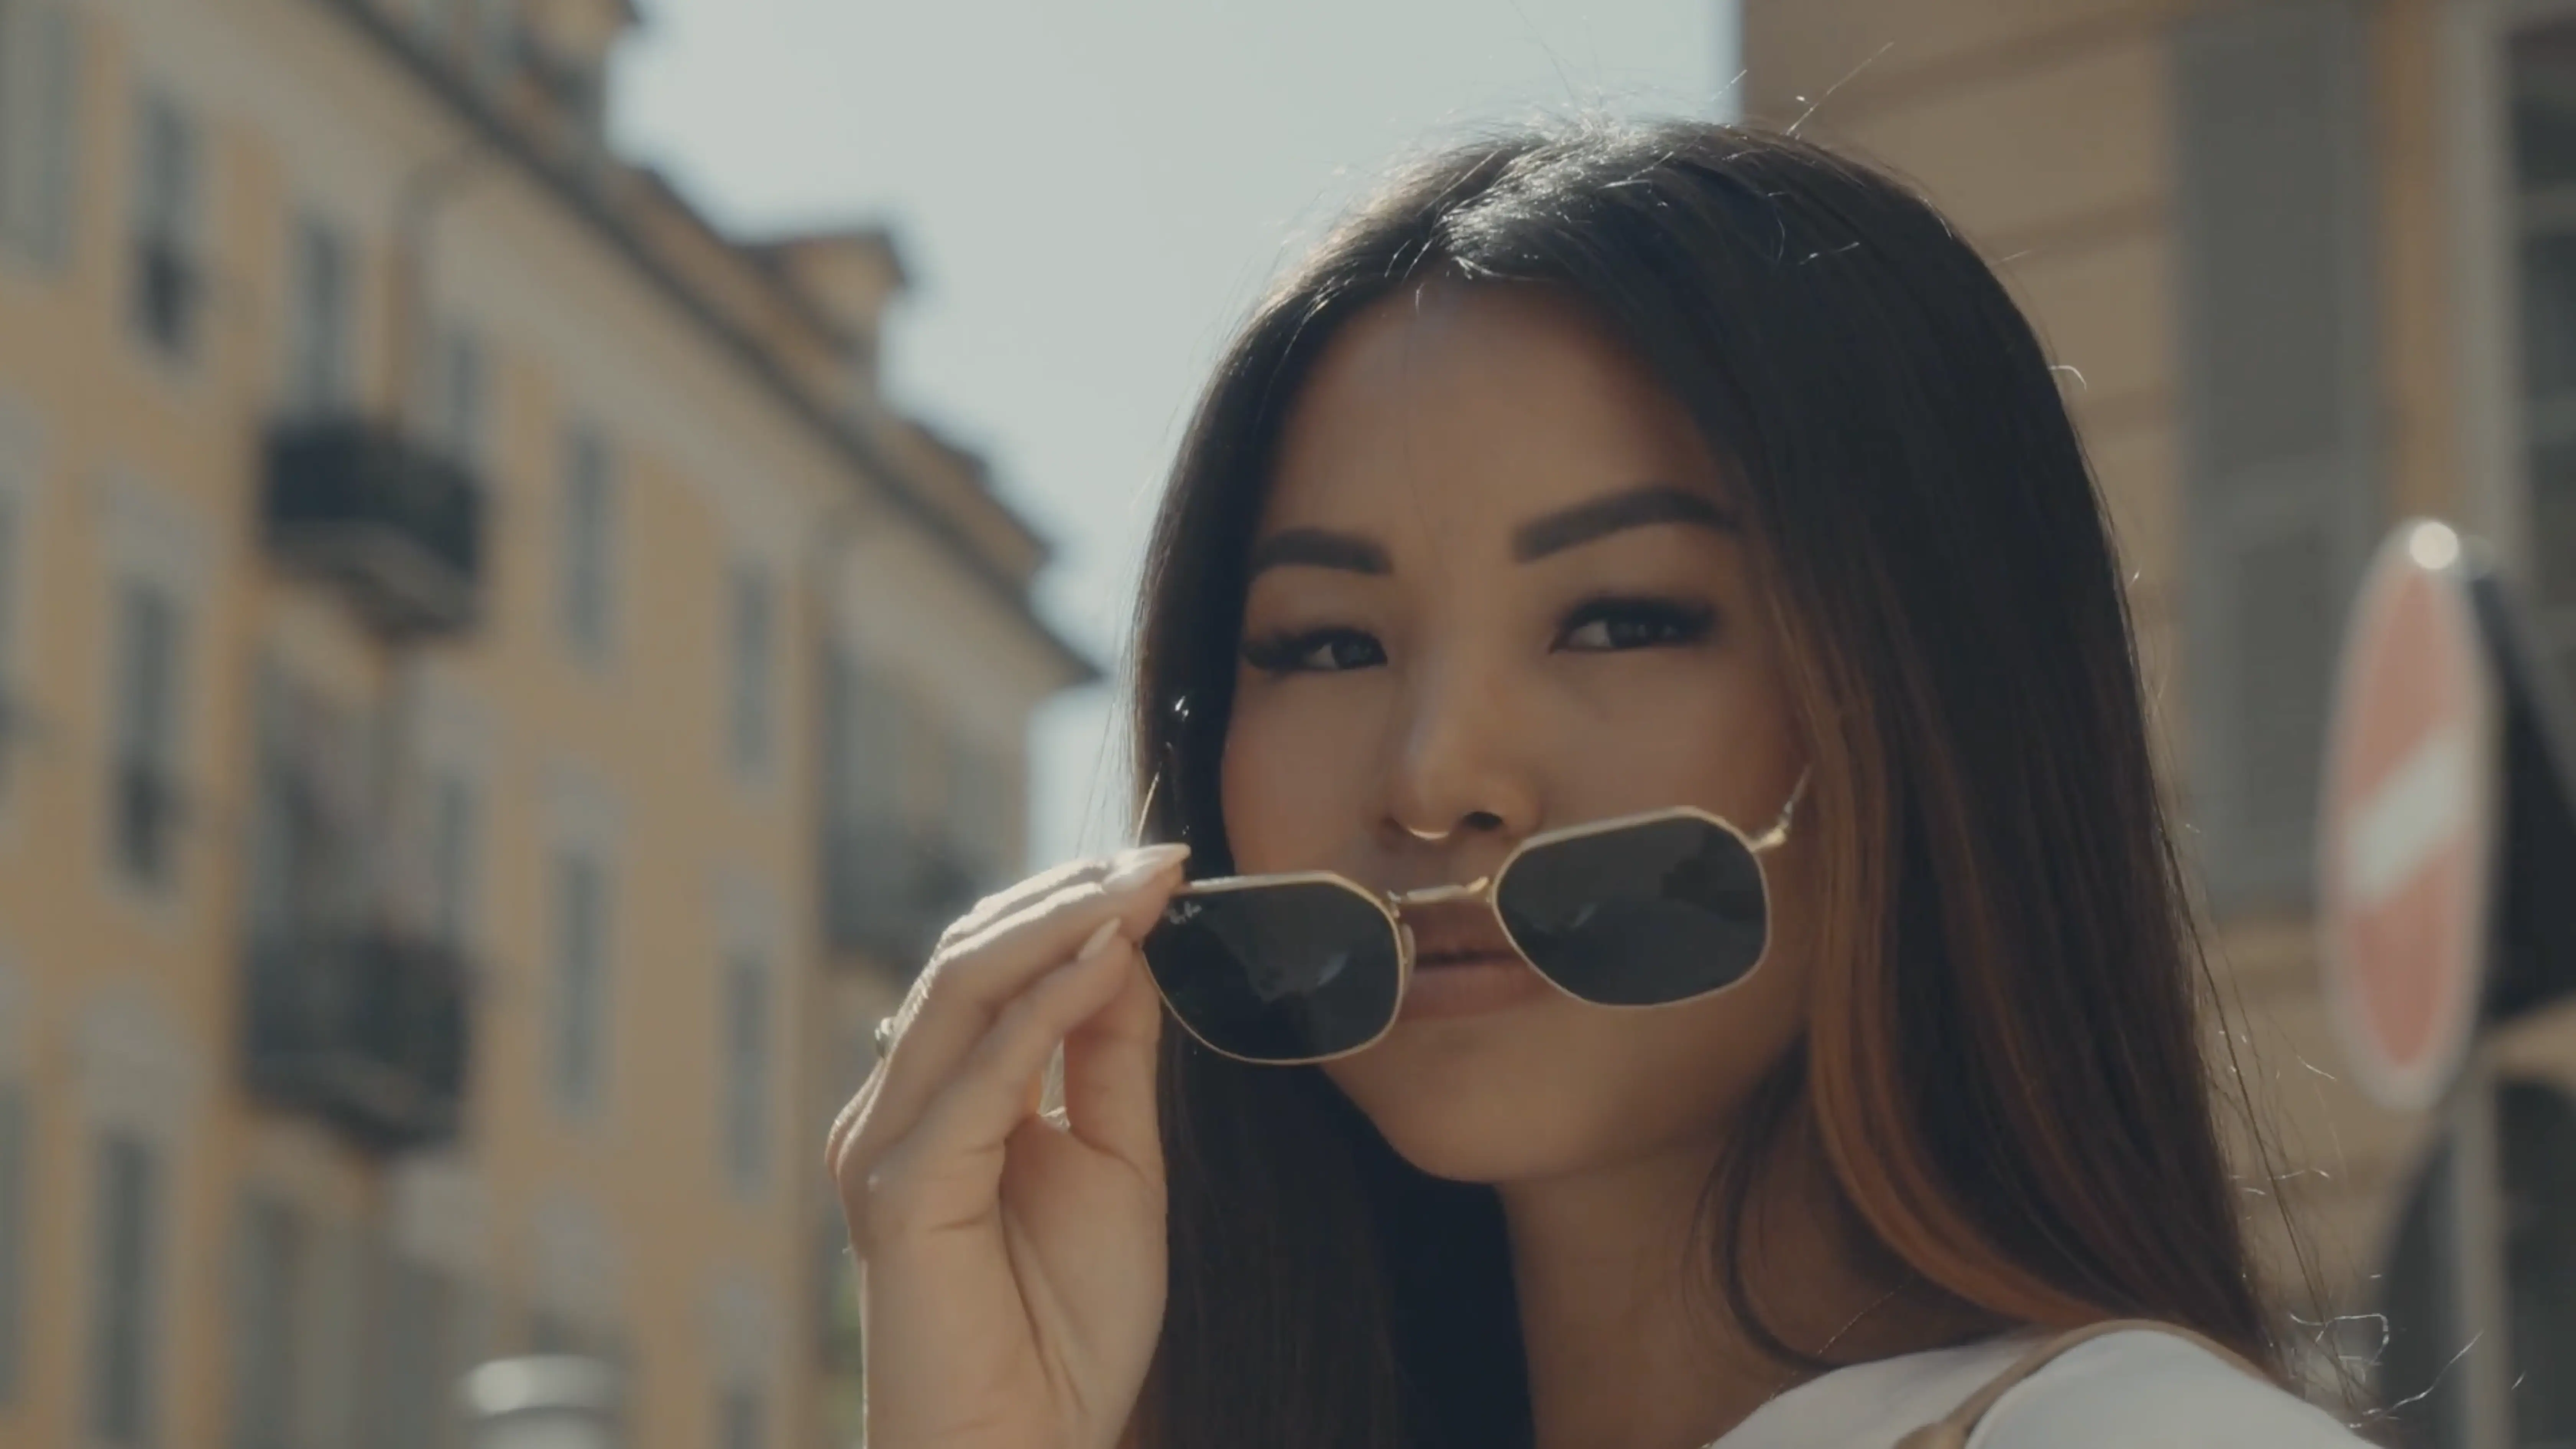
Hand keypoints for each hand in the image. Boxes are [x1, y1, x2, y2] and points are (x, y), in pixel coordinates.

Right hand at [826, 843, 1190, 1448]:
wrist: (1030, 1447)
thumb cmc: (1067, 1326)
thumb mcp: (1115, 1161)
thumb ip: (1109, 1058)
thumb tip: (1126, 945)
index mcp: (938, 1102)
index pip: (992, 967)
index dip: (1071, 905)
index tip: (1159, 863)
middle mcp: (895, 1111)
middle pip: (969, 959)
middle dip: (1068, 894)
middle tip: (1157, 854)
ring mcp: (884, 1147)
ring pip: (960, 992)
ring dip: (1059, 926)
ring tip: (1140, 885)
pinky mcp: (899, 1189)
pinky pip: (978, 1074)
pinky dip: (1046, 1007)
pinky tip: (1107, 960)